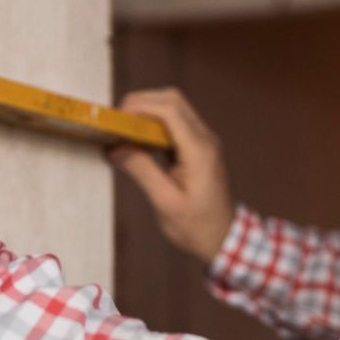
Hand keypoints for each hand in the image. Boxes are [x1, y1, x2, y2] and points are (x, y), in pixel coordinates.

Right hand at [108, 88, 234, 264]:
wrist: (225, 239)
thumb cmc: (197, 226)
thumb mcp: (165, 202)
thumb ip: (141, 171)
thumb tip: (114, 148)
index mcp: (199, 150)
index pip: (169, 110)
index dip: (139, 106)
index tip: (116, 118)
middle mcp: (205, 139)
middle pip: (173, 100)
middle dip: (141, 102)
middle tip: (117, 121)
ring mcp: (204, 141)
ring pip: (175, 107)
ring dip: (147, 111)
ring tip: (124, 130)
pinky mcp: (199, 147)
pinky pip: (176, 122)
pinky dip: (154, 123)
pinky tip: (138, 140)